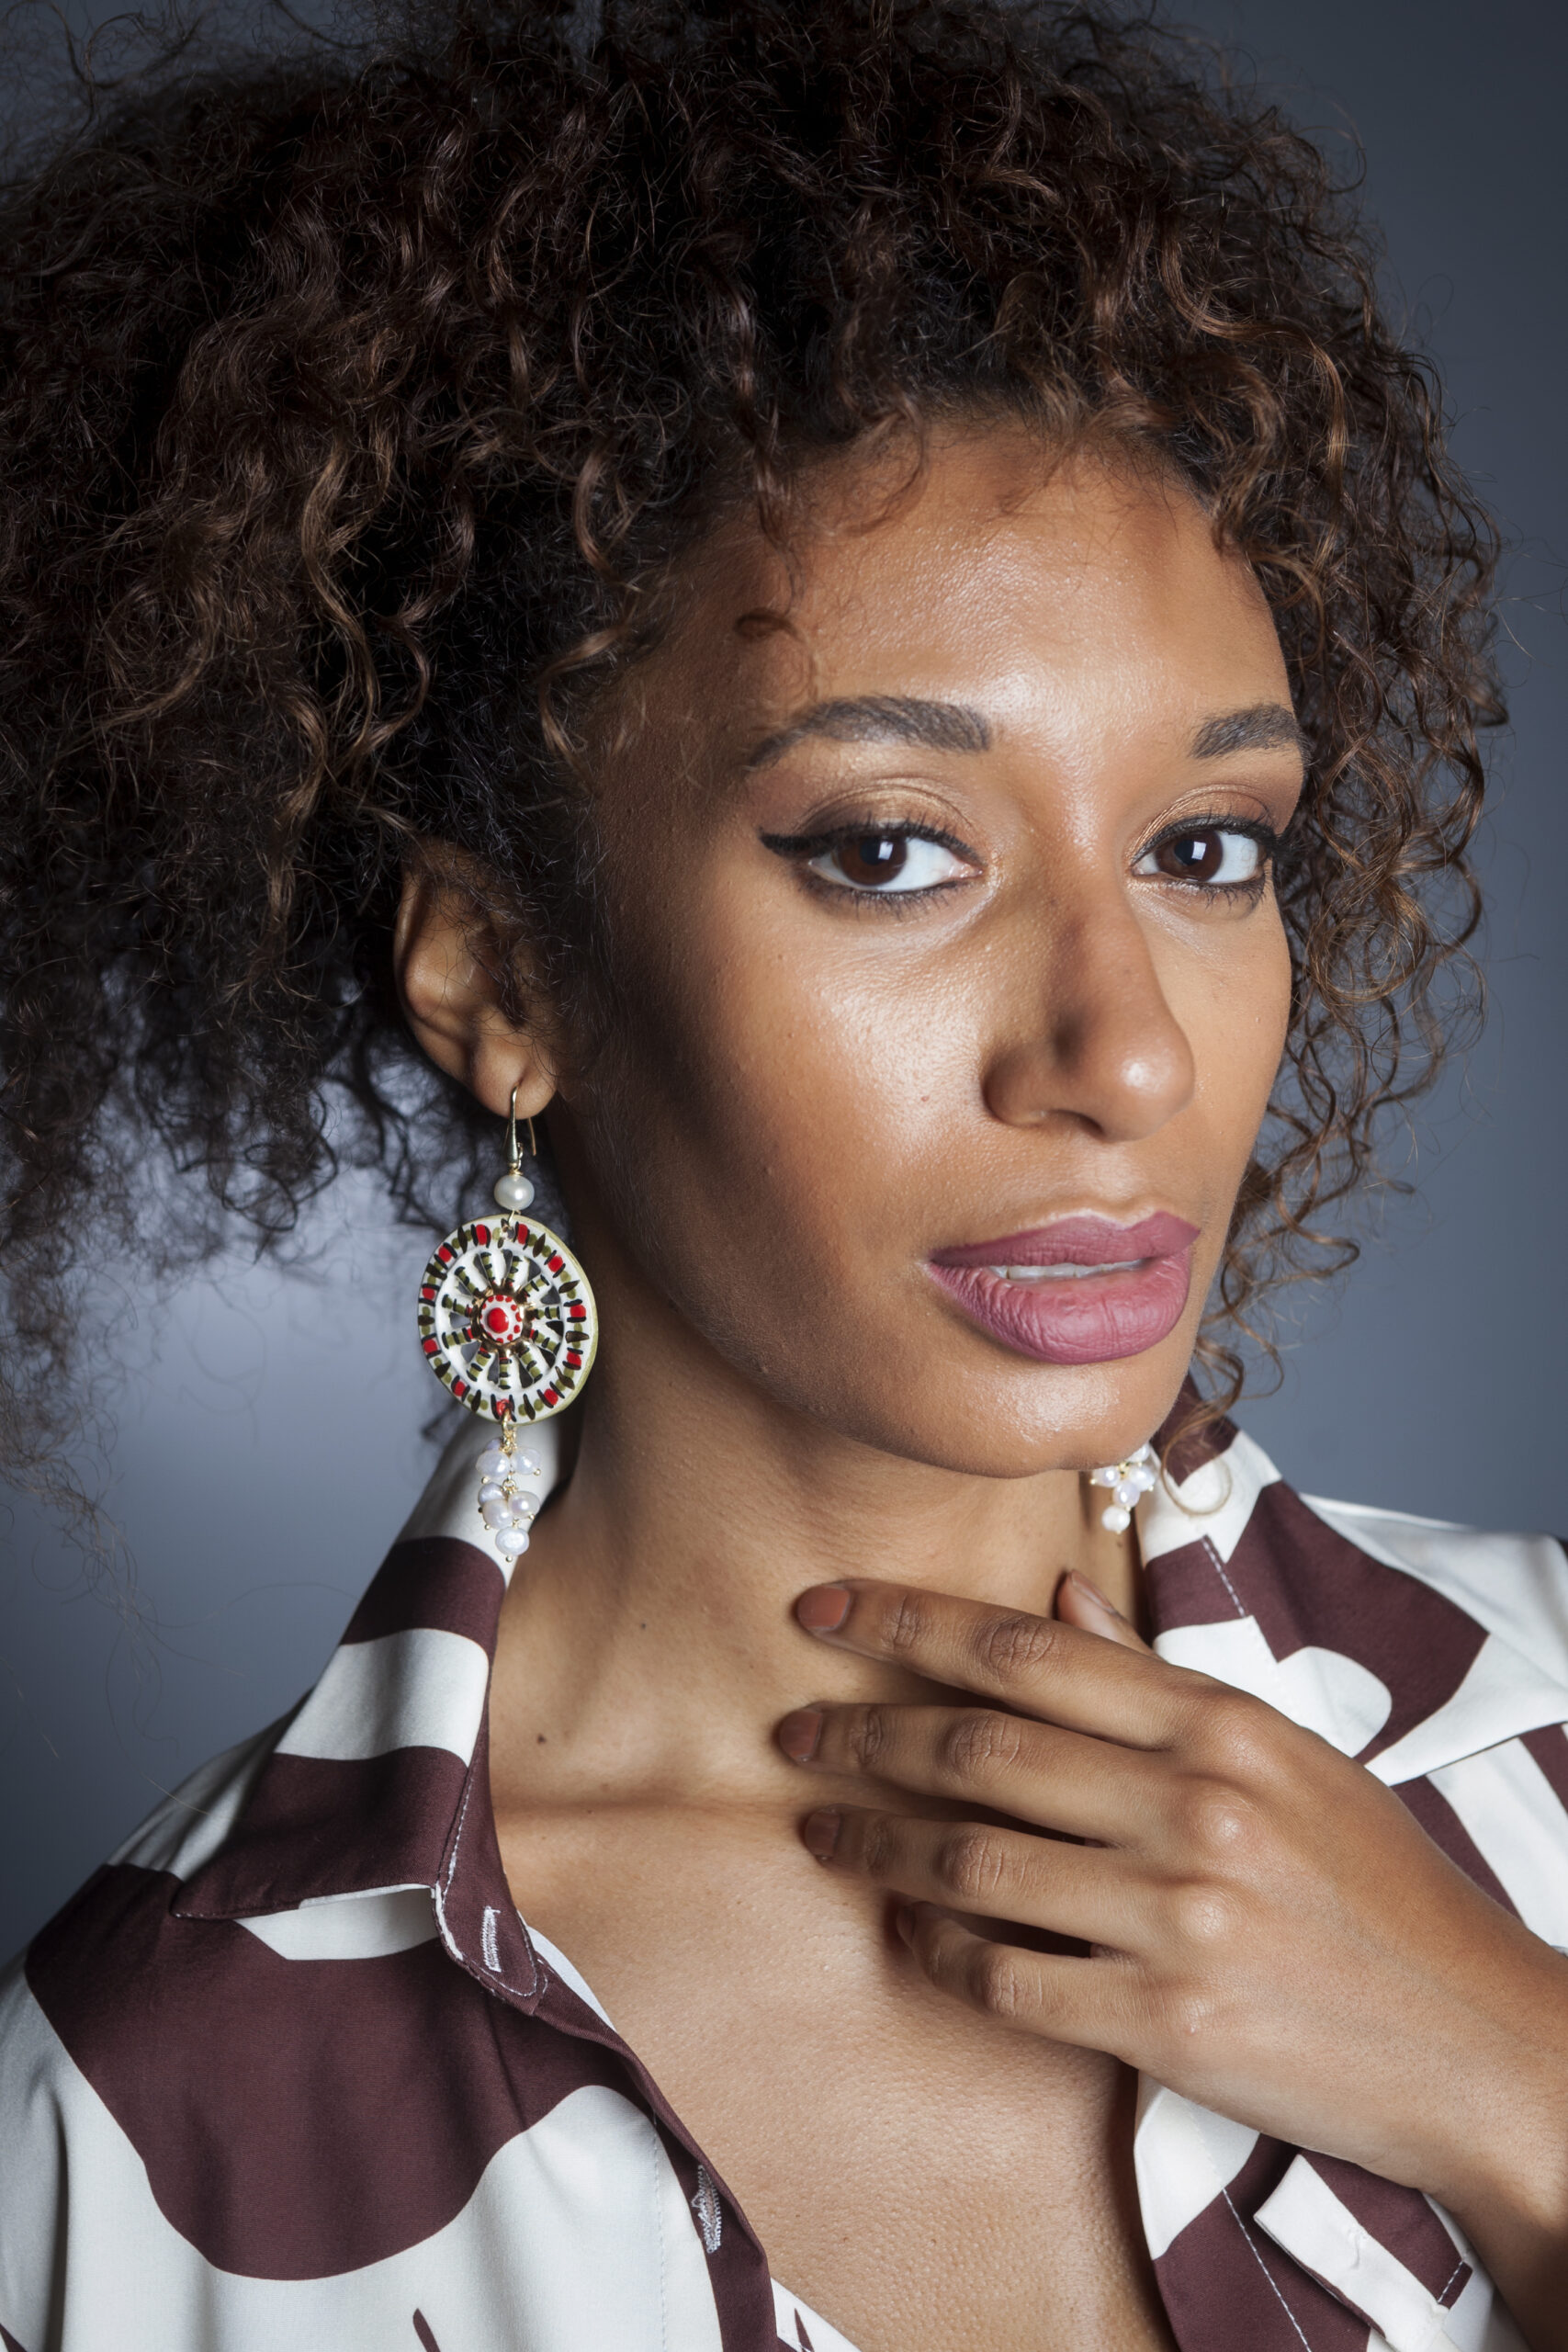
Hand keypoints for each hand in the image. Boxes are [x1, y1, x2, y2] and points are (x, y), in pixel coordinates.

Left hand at [777, 1574, 1567, 2340]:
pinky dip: (937, 1949)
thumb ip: (1158, 1675)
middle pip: (974, 1745)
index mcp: (1220, 1722)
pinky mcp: (1168, 2021)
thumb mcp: (1287, 1756)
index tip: (818, 1610)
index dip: (903, 1622)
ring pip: (969, 1859)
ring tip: (821, 1831)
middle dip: (860, 1733)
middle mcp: (1193, 1804)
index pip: (1025, 1647)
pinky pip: (1005, 1977)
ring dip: (874, 1842)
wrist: (1479, 2041)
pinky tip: (908, 1929)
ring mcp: (1179, 1914)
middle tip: (791, 1735)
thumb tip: (1057, 1589)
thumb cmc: (1376, 1889)